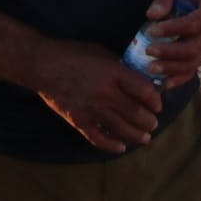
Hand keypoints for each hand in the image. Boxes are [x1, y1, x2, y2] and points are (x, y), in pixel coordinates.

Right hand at [35, 39, 163, 153]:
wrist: (43, 65)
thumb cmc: (73, 54)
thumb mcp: (102, 53)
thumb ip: (120, 68)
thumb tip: (139, 79)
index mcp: (114, 73)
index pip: (145, 91)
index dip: (156, 101)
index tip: (157, 105)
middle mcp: (106, 93)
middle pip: (137, 114)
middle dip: (149, 122)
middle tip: (153, 124)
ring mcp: (92, 109)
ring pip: (122, 129)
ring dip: (137, 136)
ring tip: (144, 138)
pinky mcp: (79, 121)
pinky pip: (99, 139)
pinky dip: (112, 146)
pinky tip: (121, 147)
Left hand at [132, 0, 200, 87]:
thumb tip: (152, 15)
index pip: (192, 25)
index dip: (173, 29)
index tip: (152, 30)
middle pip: (193, 48)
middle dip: (169, 52)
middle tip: (148, 50)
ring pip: (192, 63)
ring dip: (171, 69)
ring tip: (150, 68)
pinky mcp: (199, 56)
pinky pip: (191, 72)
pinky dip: (178, 79)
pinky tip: (163, 84)